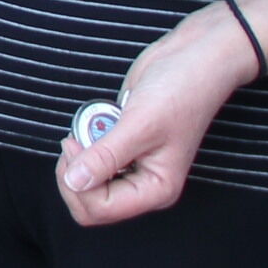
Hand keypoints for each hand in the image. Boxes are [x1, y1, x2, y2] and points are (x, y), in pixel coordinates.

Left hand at [58, 7, 258, 226]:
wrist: (193, 58)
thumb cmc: (180, 90)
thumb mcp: (139, 125)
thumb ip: (105, 157)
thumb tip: (74, 181)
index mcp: (156, 189)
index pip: (101, 209)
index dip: (78, 184)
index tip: (77, 145)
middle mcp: (144, 183)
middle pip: (91, 204)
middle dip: (74, 177)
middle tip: (76, 141)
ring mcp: (133, 166)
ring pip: (88, 184)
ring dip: (78, 159)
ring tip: (90, 129)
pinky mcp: (124, 147)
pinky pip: (93, 160)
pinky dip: (85, 145)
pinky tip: (94, 124)